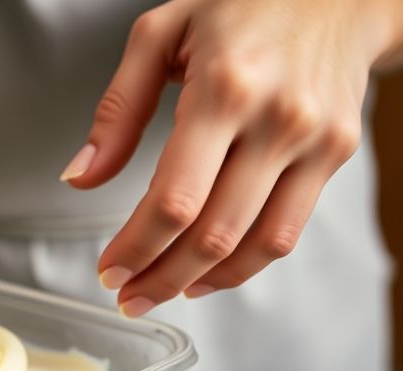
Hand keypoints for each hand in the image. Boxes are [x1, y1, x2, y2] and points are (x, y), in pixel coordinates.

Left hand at [61, 0, 402, 316]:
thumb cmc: (240, 6)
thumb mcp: (159, 35)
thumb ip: (116, 110)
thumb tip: (80, 177)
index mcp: (224, 88)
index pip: (174, 198)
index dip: (136, 247)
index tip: (108, 269)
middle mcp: (276, 119)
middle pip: (212, 234)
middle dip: (160, 278)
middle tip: (127, 296)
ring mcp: (313, 141)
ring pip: (254, 245)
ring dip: (200, 282)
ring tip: (161, 292)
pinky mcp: (335, 155)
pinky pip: (287, 231)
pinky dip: (244, 265)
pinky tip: (207, 273)